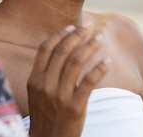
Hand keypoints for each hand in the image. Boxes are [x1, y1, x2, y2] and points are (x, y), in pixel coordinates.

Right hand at [27, 22, 110, 136]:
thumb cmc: (45, 117)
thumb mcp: (36, 94)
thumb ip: (44, 74)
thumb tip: (59, 50)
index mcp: (34, 80)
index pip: (46, 49)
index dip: (60, 35)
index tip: (72, 26)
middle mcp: (45, 85)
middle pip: (63, 51)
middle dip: (77, 35)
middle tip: (89, 25)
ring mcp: (59, 96)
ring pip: (77, 62)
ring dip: (90, 46)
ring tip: (100, 38)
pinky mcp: (74, 106)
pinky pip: (89, 81)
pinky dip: (100, 68)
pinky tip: (108, 61)